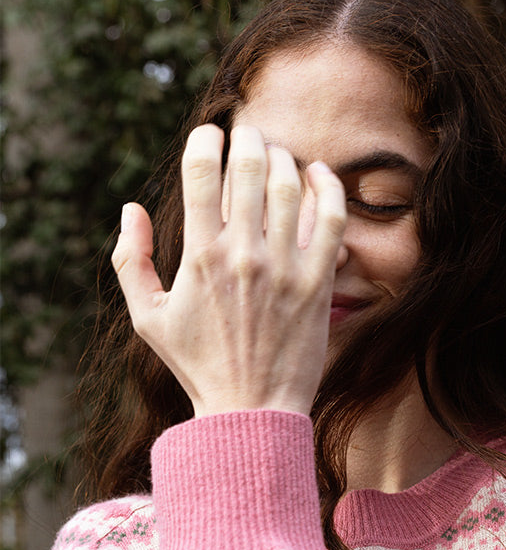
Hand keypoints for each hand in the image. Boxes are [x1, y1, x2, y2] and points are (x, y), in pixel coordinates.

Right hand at [111, 125, 346, 417]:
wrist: (251, 411)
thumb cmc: (198, 365)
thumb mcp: (149, 317)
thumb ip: (130, 260)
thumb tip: (131, 208)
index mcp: (199, 256)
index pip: (202, 170)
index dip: (205, 140)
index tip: (209, 137)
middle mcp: (243, 255)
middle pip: (250, 166)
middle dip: (248, 140)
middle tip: (248, 138)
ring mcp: (284, 268)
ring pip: (290, 185)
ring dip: (284, 158)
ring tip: (277, 157)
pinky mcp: (318, 283)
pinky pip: (332, 219)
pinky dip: (329, 187)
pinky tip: (320, 175)